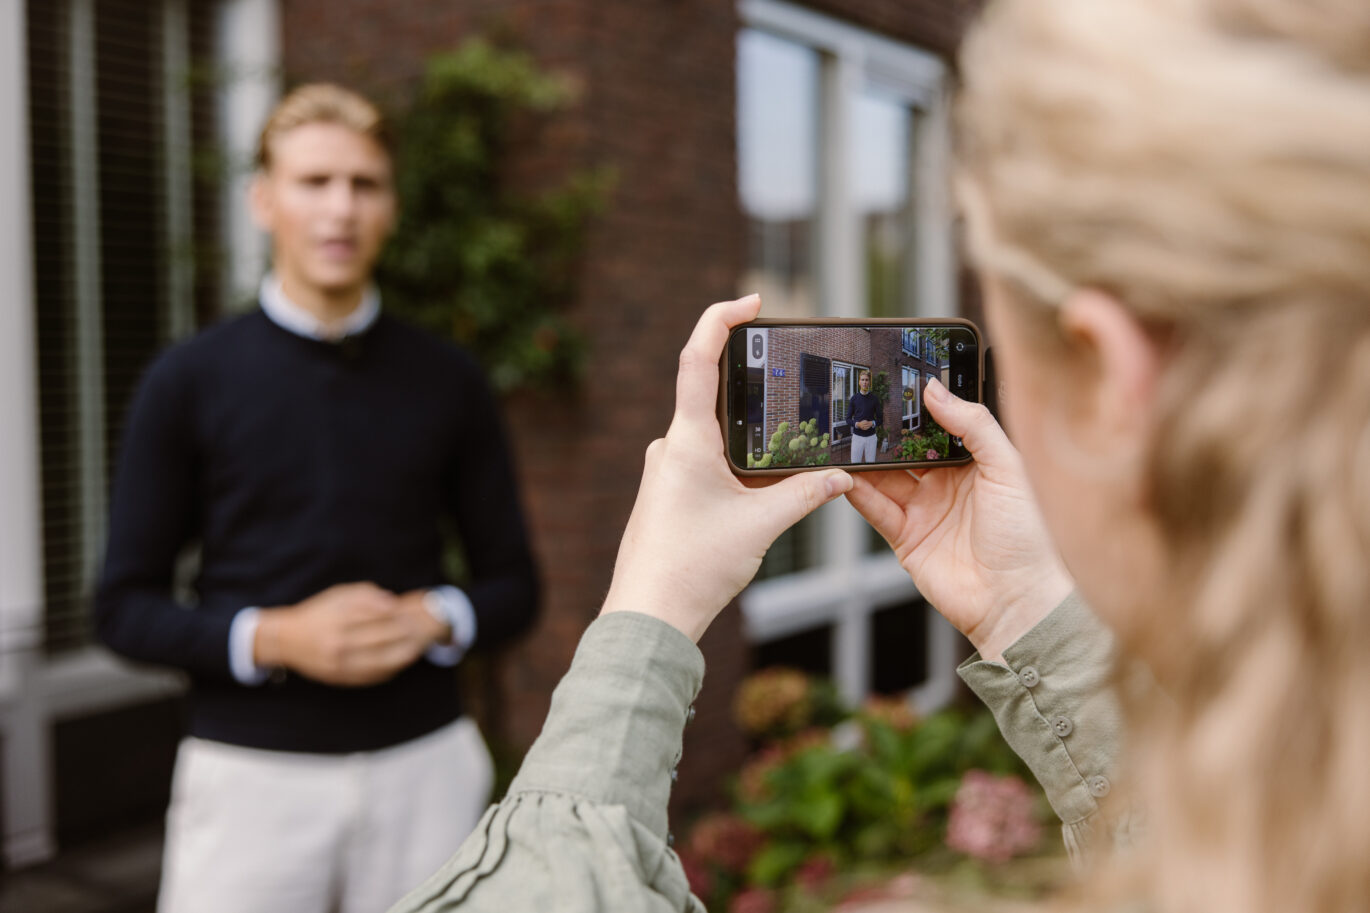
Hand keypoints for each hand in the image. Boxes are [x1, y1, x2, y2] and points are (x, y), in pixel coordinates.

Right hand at [255, 583, 445, 685]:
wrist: (286, 640)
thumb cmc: (318, 613)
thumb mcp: (338, 596)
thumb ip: (366, 595)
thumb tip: (393, 603)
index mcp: (338, 620)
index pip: (377, 617)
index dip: (399, 615)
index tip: (413, 612)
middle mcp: (338, 644)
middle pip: (382, 640)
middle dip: (405, 634)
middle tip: (422, 629)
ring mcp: (338, 665)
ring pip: (380, 662)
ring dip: (403, 655)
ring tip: (418, 647)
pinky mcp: (340, 679)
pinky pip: (371, 677)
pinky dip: (390, 670)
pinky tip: (401, 662)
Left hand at [600, 295, 853, 641]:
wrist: (648, 617)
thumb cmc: (693, 568)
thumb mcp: (761, 525)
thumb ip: (806, 493)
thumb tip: (842, 476)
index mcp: (686, 440)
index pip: (698, 359)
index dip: (722, 319)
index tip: (751, 301)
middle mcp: (668, 447)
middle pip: (710, 395)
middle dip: (751, 390)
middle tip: (787, 380)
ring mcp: (663, 470)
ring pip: (710, 436)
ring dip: (746, 437)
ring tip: (785, 448)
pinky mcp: (664, 494)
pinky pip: (702, 462)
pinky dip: (733, 463)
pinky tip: (756, 487)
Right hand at [845, 379, 1072, 662]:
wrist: (1019, 600)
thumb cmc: (1031, 538)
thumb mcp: (1008, 467)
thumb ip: (973, 425)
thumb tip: (937, 391)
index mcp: (978, 464)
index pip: (940, 428)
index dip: (920, 410)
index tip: (897, 387)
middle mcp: (949, 485)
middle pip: (907, 451)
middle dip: (885, 433)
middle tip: (862, 409)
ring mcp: (926, 511)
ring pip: (886, 477)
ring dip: (865, 460)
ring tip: (844, 438)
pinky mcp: (907, 539)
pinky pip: (877, 509)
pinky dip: (859, 493)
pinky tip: (845, 476)